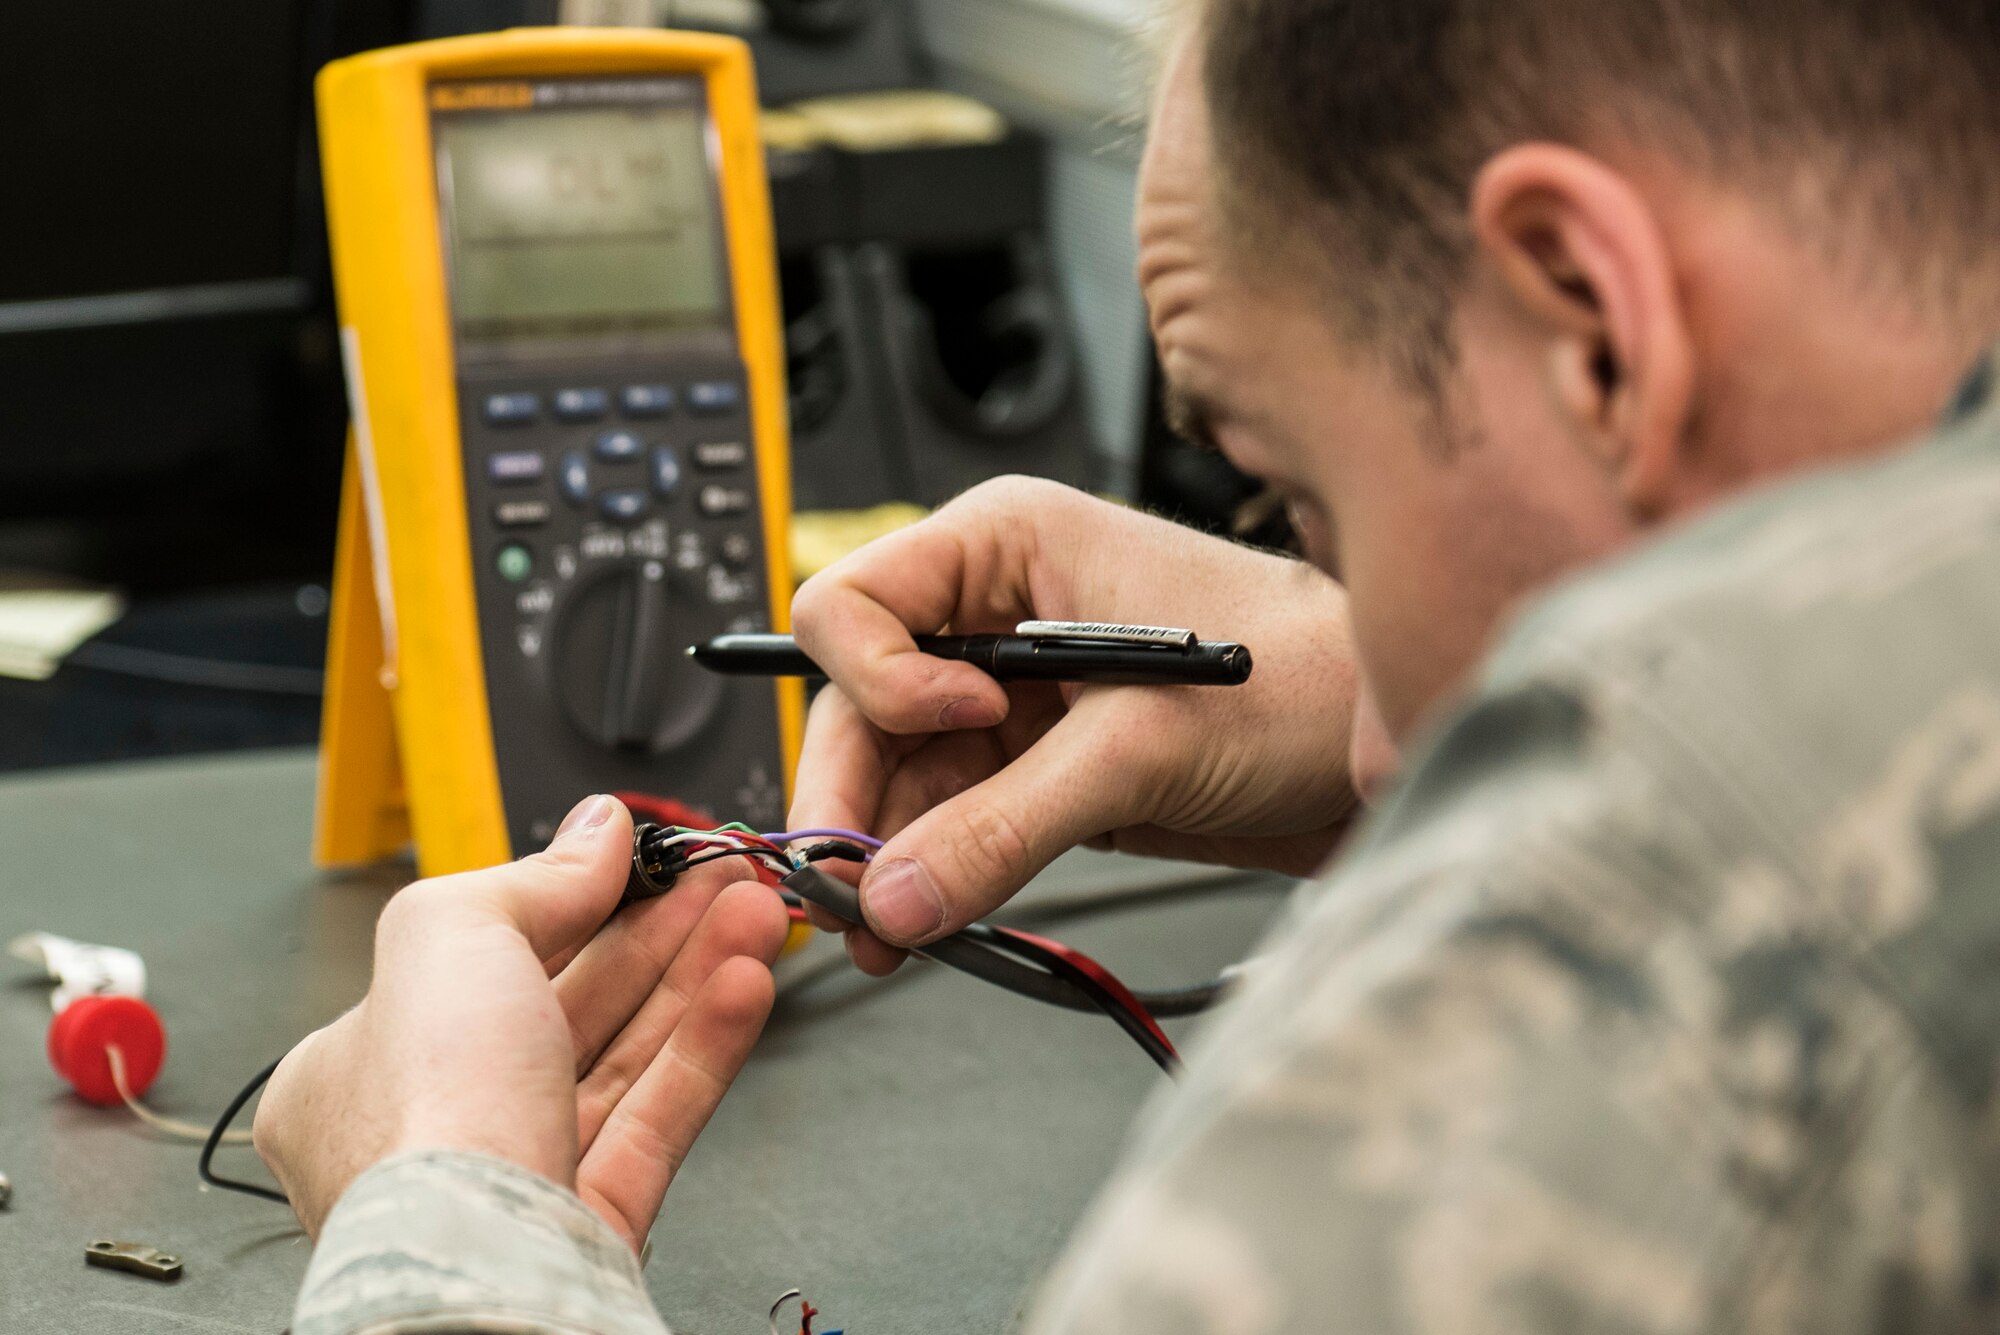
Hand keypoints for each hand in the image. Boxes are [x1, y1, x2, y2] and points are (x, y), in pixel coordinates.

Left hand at [253, 795, 788, 1247]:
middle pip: (565, 1002)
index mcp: (356, 1068)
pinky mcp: (592, 1218)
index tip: (635, 857)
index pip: (475, 961)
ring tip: (753, 913)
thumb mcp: (448, 939)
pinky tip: (743, 987)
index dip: (565, 899)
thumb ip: (528, 878)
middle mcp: (433, 1127)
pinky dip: (706, 1046)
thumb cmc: (426, 1125)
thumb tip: (593, 832)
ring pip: (621, 1058)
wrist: (482, 1270)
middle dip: (654, 930)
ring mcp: (517, 1174)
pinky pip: (658, 1116)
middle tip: (717, 876)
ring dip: (695, 974)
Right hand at [788, 476, 1359, 972]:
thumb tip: (895, 894)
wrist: (1390, 753)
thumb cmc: (1307, 678)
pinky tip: (922, 923)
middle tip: (843, 890)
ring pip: (899, 772)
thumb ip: (1005, 824)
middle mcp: (996, 614)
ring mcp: (1016, 698)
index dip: (877, 681)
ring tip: (880, 932)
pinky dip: (933, 873)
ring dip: (883, 853)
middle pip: (861, 702)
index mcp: (1007, 545)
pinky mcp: (1043, 770)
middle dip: (850, 794)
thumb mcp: (1143, 744)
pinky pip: (954, 819)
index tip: (958, 731)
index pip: (855, 605)